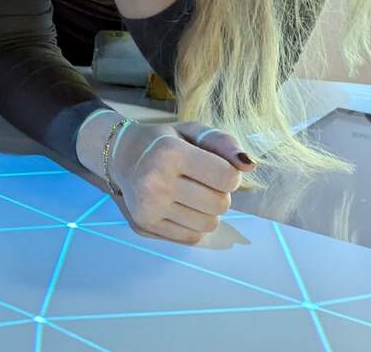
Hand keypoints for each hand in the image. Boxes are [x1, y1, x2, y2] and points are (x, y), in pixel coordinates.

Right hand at [108, 120, 254, 244]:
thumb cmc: (163, 142)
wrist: (120, 156)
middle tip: (200, 183)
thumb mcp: (192, 132)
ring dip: (207, 212)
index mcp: (169, 153)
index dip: (229, 174)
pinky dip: (192, 225)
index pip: (228, 177)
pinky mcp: (144, 225)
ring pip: (209, 225)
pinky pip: (192, 238)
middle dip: (219, 194)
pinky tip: (178, 208)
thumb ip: (224, 142)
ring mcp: (148, 207)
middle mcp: (155, 182)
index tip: (214, 167)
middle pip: (220, 205)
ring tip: (189, 195)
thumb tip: (249, 165)